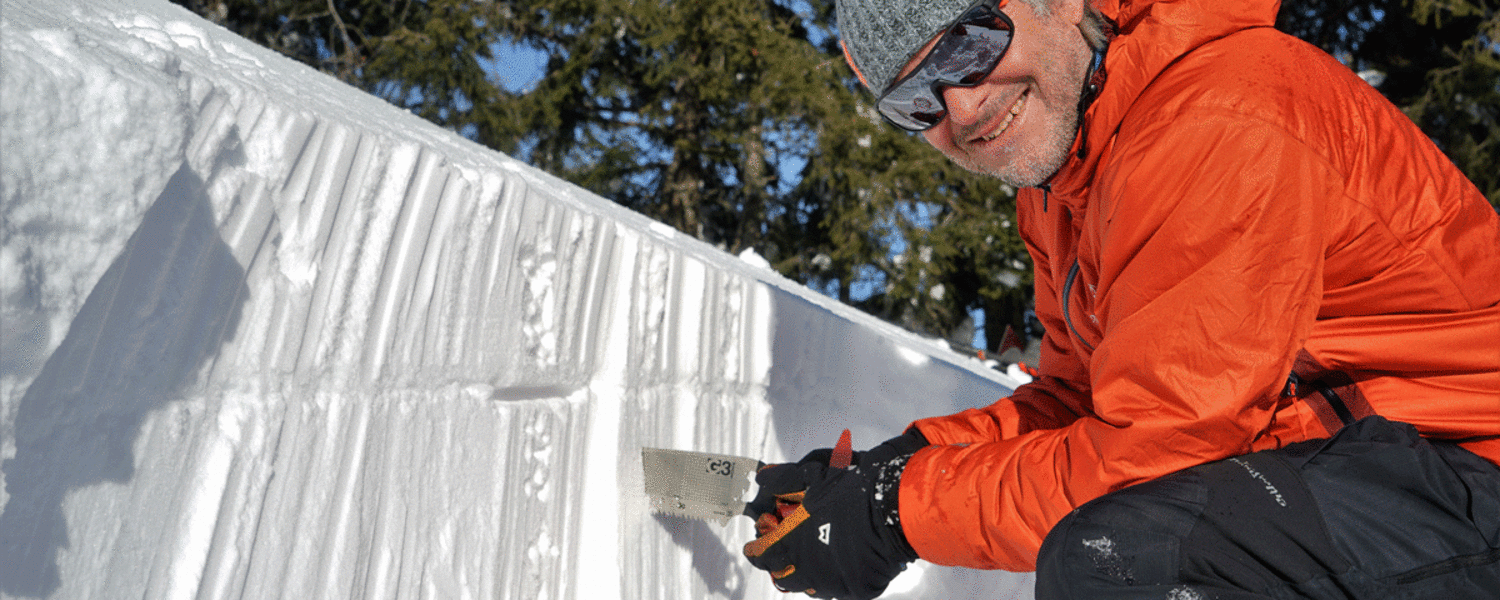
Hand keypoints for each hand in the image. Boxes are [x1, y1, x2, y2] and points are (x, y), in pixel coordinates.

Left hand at [742, 429, 927, 598]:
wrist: (894, 509)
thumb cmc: (853, 491)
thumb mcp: (815, 474)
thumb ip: (784, 479)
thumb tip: (763, 479)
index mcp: (793, 542)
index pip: (763, 554)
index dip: (755, 551)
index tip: (753, 548)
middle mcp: (809, 568)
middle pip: (783, 577)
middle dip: (776, 568)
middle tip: (778, 559)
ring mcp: (834, 582)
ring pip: (809, 587)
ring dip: (803, 575)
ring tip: (806, 564)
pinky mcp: (857, 589)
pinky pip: (838, 589)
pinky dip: (832, 579)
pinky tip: (834, 568)